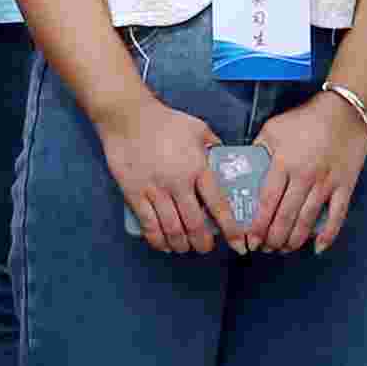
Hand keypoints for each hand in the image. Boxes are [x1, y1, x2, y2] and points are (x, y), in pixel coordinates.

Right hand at [98, 97, 227, 254]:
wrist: (128, 117)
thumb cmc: (165, 121)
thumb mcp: (198, 129)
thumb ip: (214, 147)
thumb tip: (225, 162)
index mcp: (198, 167)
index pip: (219, 205)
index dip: (230, 228)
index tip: (238, 243)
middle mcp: (178, 183)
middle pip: (195, 224)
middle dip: (203, 243)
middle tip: (206, 248)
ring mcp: (155, 190)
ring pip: (172, 229)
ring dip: (181, 245)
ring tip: (185, 248)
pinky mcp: (135, 193)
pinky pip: (148, 224)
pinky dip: (157, 240)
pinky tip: (163, 244)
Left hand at [249, 91, 366, 252]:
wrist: (345, 111)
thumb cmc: (305, 119)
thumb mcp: (273, 129)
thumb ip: (258, 151)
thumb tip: (243, 172)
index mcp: (283, 162)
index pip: (267, 201)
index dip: (257, 224)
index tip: (250, 238)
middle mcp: (304, 176)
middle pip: (286, 216)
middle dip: (273, 237)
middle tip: (264, 248)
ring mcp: (327, 183)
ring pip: (307, 220)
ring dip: (294, 240)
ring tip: (283, 249)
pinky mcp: (345, 186)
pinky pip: (337, 215)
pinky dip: (328, 234)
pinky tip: (317, 248)